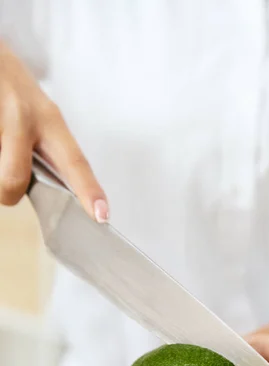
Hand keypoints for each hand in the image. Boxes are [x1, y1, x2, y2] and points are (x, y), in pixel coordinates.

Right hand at [0, 42, 107, 220]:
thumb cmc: (12, 90)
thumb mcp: (39, 115)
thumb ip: (46, 150)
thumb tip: (36, 191)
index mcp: (50, 121)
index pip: (75, 161)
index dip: (89, 191)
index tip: (102, 215)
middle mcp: (25, 116)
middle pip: (15, 176)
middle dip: (9, 192)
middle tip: (8, 192)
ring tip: (1, 144)